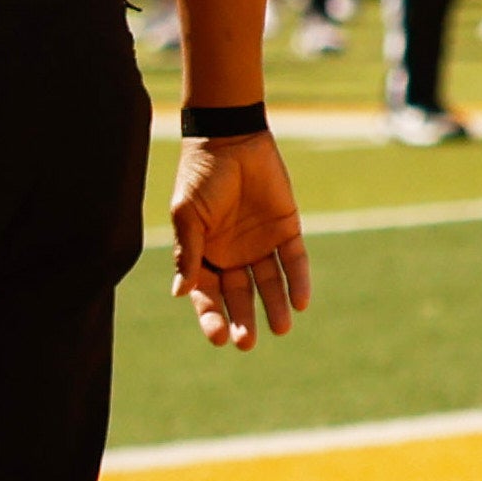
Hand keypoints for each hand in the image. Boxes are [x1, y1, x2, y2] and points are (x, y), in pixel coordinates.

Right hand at [168, 129, 309, 349]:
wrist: (231, 139)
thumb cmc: (200, 176)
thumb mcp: (187, 216)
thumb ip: (187, 254)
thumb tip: (180, 294)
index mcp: (204, 255)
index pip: (208, 295)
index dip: (212, 317)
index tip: (219, 338)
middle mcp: (232, 255)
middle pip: (239, 295)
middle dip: (243, 319)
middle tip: (248, 341)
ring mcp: (260, 244)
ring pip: (269, 283)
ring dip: (274, 306)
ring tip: (280, 329)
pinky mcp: (287, 230)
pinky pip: (294, 261)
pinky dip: (298, 280)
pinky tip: (301, 301)